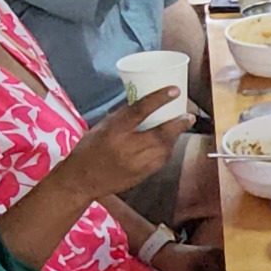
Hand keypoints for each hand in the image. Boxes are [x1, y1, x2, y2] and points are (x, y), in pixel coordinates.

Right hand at [47, 90, 182, 201]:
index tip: (175, 90)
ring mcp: (136, 164)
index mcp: (115, 130)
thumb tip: (146, 105)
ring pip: (165, 149)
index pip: (141, 110)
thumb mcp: (103, 126)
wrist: (81, 180)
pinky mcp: (141, 176)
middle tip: (188, 116)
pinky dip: (167, 150)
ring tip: (181, 127)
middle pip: (160, 134)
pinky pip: (160, 161)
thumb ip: (124, 117)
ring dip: (175, 137)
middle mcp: (127, 148)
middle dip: (178, 124)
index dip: (160, 99)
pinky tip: (169, 143)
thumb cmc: (89, 149)